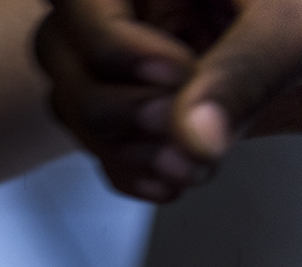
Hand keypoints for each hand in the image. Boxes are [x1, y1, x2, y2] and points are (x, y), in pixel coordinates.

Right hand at [35, 0, 301, 201]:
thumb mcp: (291, 24)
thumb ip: (244, 69)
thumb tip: (193, 135)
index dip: (112, 45)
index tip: (178, 74)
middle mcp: (123, 3)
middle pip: (58, 52)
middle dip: (114, 106)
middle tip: (173, 125)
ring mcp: (122, 51)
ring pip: (70, 102)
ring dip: (121, 148)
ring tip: (186, 165)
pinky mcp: (133, 97)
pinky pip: (96, 139)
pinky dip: (128, 169)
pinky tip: (171, 179)